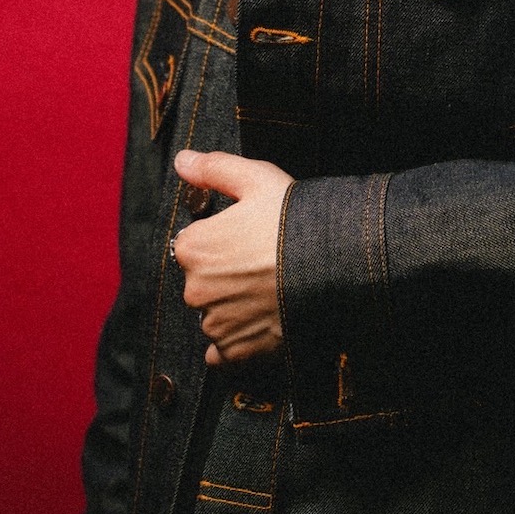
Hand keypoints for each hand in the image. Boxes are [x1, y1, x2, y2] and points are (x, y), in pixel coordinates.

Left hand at [171, 150, 294, 366]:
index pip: (195, 244)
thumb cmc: (293, 219)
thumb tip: (182, 160)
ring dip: (233, 307)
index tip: (249, 237)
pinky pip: (223, 352)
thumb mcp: (256, 178)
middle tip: (264, 263)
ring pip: (215, 314)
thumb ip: (214, 168)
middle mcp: (195, 289)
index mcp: (193, 247)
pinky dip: (236, 343)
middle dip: (227, 275)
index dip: (224, 238)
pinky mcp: (236, 352)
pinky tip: (259, 325)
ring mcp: (215, 324)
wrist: (332, 266)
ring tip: (270, 292)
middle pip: (204, 281)